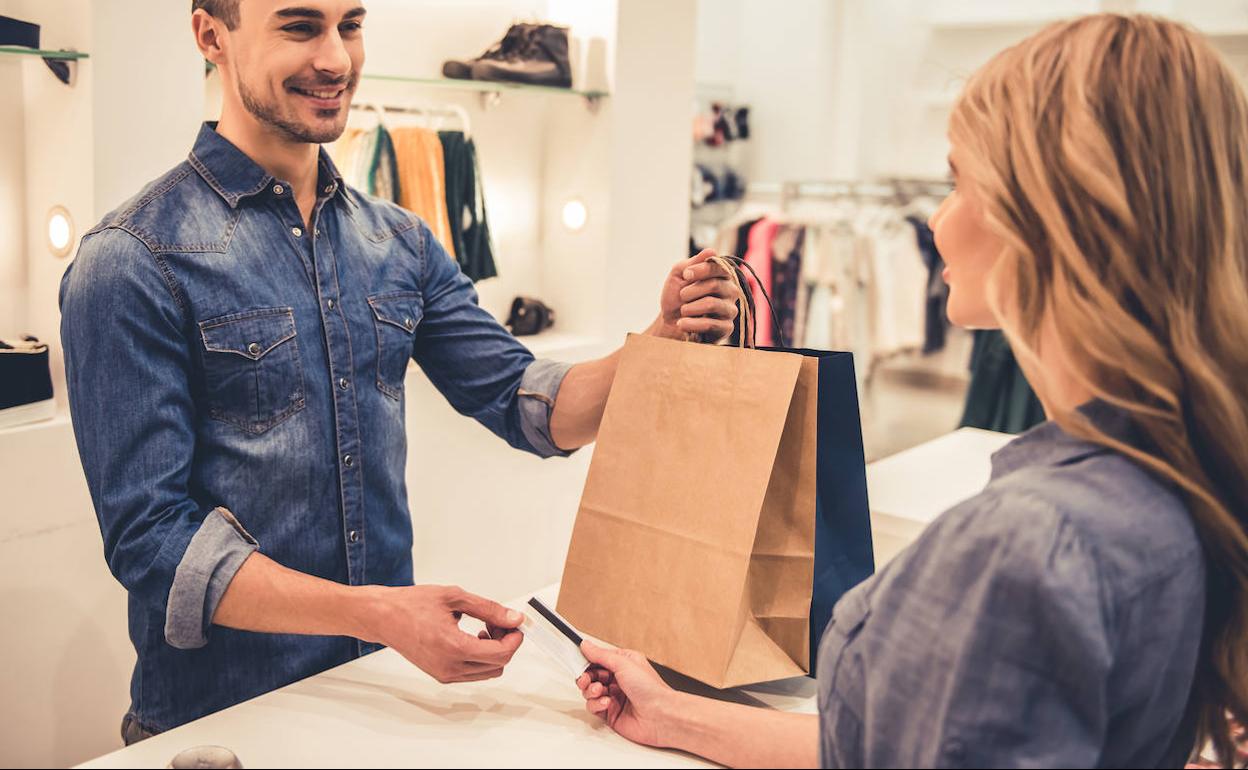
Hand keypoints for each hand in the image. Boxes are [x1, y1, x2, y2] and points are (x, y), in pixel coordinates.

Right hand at [364, 584, 524, 682]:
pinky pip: (473, 673)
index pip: (501, 654)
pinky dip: (481, 657)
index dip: (514, 638)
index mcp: (453, 647)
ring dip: (494, 652)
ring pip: (487, 672)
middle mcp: (449, 667)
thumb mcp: (455, 597)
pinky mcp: (441, 675)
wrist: (384, 617)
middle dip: (506, 643)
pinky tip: (473, 637)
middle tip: (498, 622)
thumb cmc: (412, 605)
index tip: (515, 624)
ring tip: (484, 628)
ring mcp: (445, 674)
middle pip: (498, 665)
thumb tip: (513, 618)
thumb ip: (489, 609)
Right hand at [576, 640, 679, 747]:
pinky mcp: (610, 713)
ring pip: (589, 691)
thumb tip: (586, 645)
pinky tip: (606, 703)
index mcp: (624, 664)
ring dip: (590, 690)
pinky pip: (593, 706)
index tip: (575, 659)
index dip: (587, 660)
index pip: (598, 659)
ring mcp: (614, 697)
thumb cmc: (651, 688)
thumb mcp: (623, 663)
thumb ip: (601, 655)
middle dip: (585, 677)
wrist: (660, 715)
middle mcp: (618, 680)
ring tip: (599, 690)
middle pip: (591, 676)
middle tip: (585, 679)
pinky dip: (596, 704)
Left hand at [656, 249, 740, 342]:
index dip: (701, 269)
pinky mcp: (726, 328)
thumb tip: (711, 250)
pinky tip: (682, 324)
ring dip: (690, 307)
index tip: (685, 274)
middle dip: (692, 290)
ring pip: (712, 304)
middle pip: (715, 285)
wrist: (670, 323)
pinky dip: (692, 323)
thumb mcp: (678, 275)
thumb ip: (693, 263)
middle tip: (681, 296)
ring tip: (682, 311)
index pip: (719, 267)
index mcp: (721, 276)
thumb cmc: (676, 298)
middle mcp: (730, 291)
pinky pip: (710, 324)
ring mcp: (730, 310)